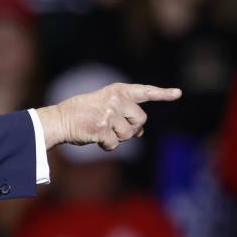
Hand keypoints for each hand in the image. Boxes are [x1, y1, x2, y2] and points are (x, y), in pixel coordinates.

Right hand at [36, 83, 181, 150]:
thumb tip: (141, 133)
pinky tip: (95, 137)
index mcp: (117, 90)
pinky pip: (114, 144)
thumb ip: (124, 113)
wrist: (59, 119)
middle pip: (140, 120)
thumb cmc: (82, 112)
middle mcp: (115, 100)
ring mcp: (109, 114)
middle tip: (114, 126)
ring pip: (129, 135)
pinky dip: (106, 145)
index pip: (144, 91)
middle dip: (132, 128)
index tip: (178, 93)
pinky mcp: (102, 129)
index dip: (162, 93)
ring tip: (102, 130)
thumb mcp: (104, 104)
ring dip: (118, 138)